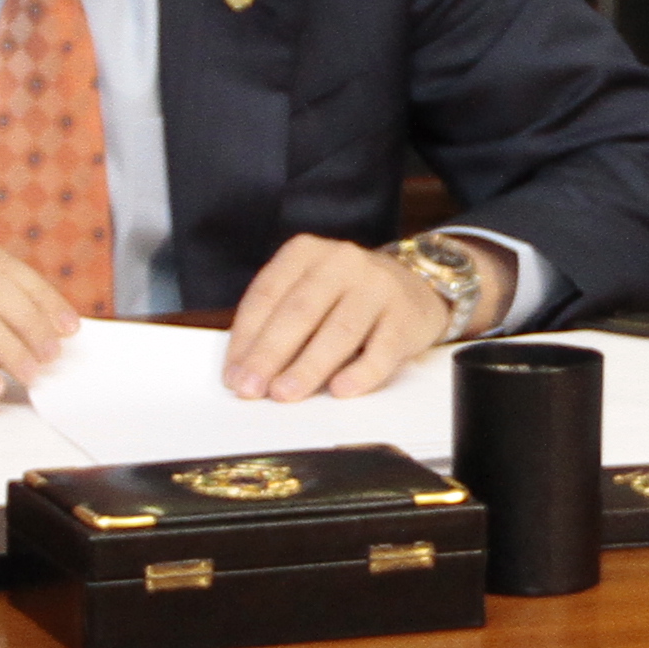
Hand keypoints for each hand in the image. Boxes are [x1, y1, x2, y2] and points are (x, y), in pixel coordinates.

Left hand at [222, 232, 503, 399]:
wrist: (414, 286)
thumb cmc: (345, 296)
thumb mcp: (308, 292)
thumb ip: (276, 322)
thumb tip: (245, 371)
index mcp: (305, 253)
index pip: (267, 294)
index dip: (247, 338)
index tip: (234, 374)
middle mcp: (342, 262)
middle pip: (300, 312)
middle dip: (270, 354)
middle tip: (252, 389)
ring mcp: (377, 287)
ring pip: (339, 331)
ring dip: (308, 366)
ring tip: (285, 394)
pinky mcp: (406, 316)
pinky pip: (382, 349)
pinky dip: (360, 373)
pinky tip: (341, 390)